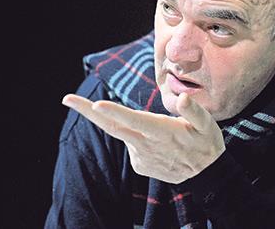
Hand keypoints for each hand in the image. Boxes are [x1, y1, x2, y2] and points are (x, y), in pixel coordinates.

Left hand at [62, 92, 225, 183]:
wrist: (206, 174)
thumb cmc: (206, 142)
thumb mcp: (207, 124)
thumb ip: (193, 111)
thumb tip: (183, 98)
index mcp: (160, 131)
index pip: (133, 120)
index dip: (114, 112)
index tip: (96, 104)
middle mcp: (146, 145)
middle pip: (112, 127)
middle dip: (87, 112)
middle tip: (66, 99)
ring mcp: (140, 157)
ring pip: (122, 133)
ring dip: (116, 121)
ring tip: (146, 125)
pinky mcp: (139, 164)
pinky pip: (133, 144)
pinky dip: (137, 136)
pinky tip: (159, 142)